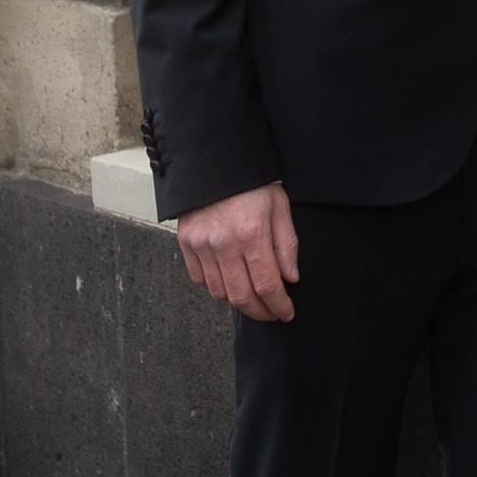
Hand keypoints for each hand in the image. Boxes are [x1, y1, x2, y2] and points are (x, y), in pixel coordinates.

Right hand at [177, 182, 298, 322]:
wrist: (214, 162)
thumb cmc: (252, 184)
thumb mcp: (279, 207)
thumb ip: (286, 245)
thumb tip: (290, 278)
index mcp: (252, 233)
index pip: (267, 285)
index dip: (278, 305)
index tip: (286, 312)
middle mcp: (224, 243)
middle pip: (241, 297)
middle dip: (260, 312)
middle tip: (271, 313)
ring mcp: (201, 244)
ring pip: (219, 293)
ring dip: (238, 301)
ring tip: (252, 297)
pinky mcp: (186, 243)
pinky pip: (200, 280)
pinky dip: (216, 287)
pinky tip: (230, 281)